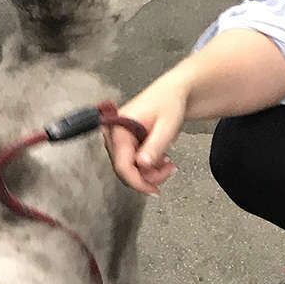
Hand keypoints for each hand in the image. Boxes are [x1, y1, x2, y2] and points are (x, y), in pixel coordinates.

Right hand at [103, 78, 182, 194]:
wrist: (171, 93)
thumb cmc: (169, 102)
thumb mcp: (167, 125)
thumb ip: (154, 145)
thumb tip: (143, 165)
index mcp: (119, 127)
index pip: (122, 165)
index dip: (138, 182)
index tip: (153, 190)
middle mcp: (113, 134)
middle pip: (125, 170)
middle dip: (149, 175)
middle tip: (170, 168)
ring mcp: (117, 139)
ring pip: (129, 169)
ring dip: (150, 171)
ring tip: (167, 161)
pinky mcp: (122, 143)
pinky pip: (132, 163)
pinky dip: (148, 165)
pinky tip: (159, 157)